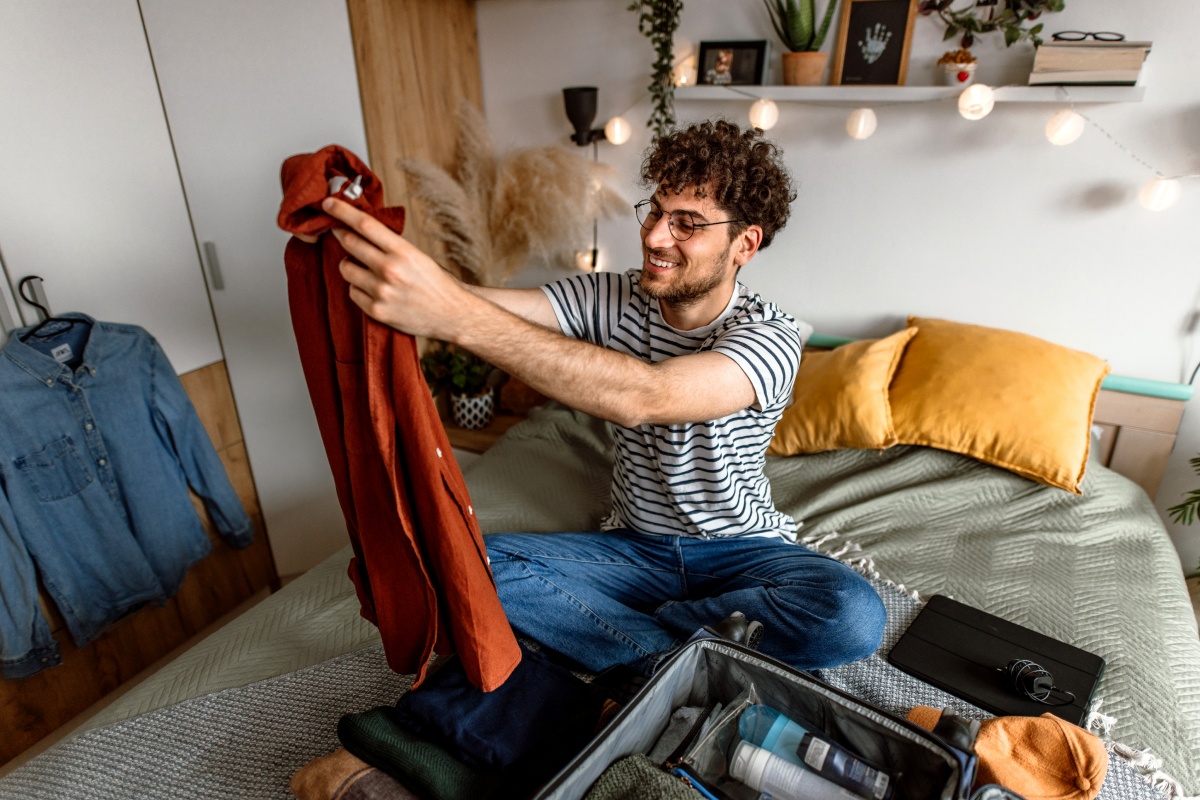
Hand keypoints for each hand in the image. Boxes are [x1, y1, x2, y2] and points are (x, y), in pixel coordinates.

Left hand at [322, 197, 470, 340]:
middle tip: (340, 233)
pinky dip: (358, 288)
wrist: (451, 315)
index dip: (342, 211)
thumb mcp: (418, 256)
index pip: (364, 224)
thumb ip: (391, 245)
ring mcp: (381, 292)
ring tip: (363, 268)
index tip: (328, 204)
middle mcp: (390, 270)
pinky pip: (352, 292)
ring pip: (346, 269)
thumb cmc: (436, 283)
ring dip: (350, 265)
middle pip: (350, 243)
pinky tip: (373, 289)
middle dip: (341, 235)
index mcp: (403, 252)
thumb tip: (361, 230)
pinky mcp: (376, 310)